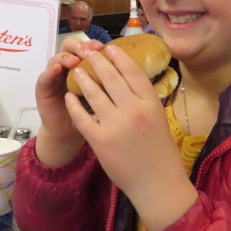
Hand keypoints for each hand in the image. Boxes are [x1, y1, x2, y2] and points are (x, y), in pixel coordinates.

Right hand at [33, 38, 103, 166]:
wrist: (70, 132)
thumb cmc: (93, 115)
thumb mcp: (108, 98)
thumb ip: (115, 82)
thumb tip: (134, 66)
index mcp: (86, 65)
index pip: (90, 47)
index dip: (97, 45)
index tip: (108, 48)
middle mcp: (69, 66)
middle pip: (73, 46)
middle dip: (83, 47)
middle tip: (91, 50)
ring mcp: (55, 75)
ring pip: (59, 57)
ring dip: (67, 56)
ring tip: (75, 60)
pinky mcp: (44, 87)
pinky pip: (44, 77)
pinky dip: (50, 71)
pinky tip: (57, 69)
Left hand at [65, 44, 196, 230]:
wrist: (157, 183)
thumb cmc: (161, 152)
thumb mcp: (159, 119)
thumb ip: (144, 100)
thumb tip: (128, 81)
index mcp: (151, 103)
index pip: (133, 72)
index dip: (120, 57)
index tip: (110, 48)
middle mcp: (133, 110)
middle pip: (111, 77)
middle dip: (97, 61)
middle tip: (87, 51)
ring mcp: (116, 125)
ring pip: (94, 93)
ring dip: (83, 79)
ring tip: (76, 70)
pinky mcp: (100, 141)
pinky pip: (82, 117)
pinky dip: (74, 105)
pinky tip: (68, 97)